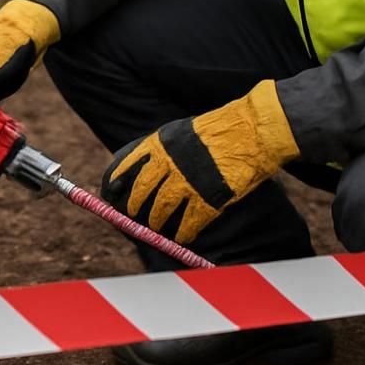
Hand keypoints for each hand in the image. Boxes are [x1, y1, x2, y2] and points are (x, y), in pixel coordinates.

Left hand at [99, 81, 299, 242]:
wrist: (253, 129)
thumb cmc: (223, 127)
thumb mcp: (186, 130)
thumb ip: (168, 147)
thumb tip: (152, 164)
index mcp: (162, 142)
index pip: (129, 163)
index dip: (118, 178)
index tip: (111, 188)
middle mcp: (169, 162)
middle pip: (142, 190)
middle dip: (135, 204)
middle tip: (133, 214)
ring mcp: (187, 181)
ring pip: (162, 208)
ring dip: (157, 220)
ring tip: (157, 227)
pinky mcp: (208, 198)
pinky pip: (190, 222)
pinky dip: (185, 231)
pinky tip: (183, 237)